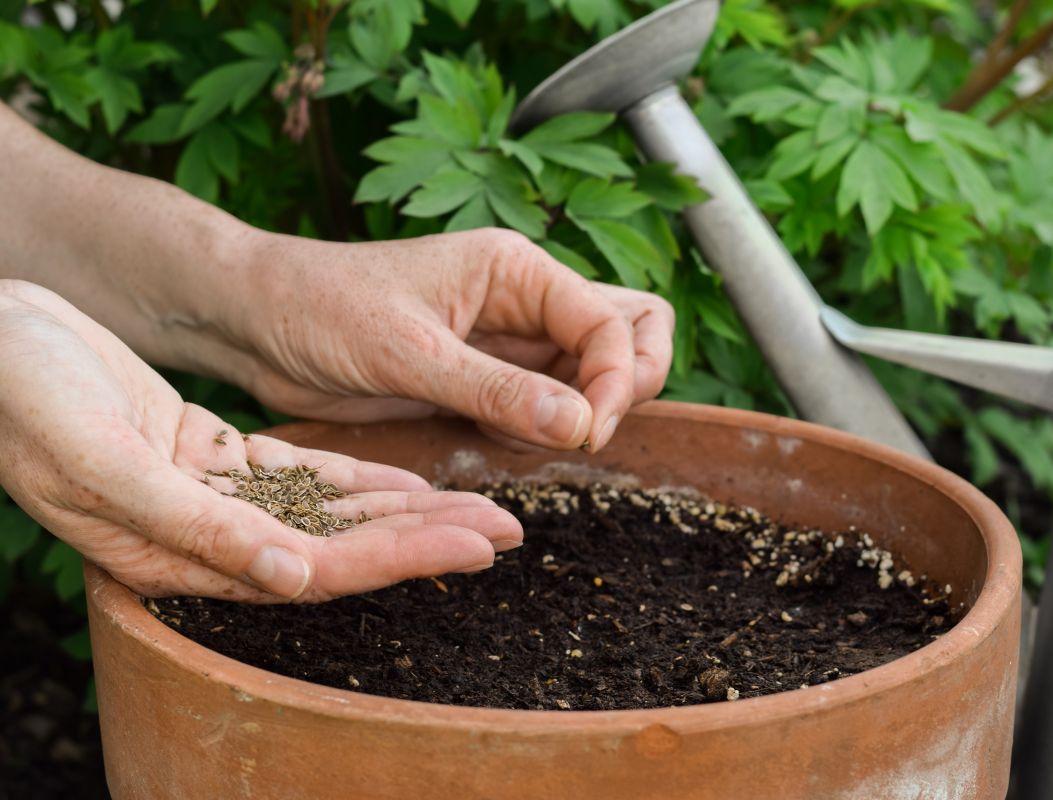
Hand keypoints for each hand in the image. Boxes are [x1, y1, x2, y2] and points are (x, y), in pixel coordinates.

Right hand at [0, 281, 521, 601]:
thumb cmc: (24, 400)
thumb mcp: (101, 460)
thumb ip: (194, 525)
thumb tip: (294, 576)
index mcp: (178, 557)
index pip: (319, 568)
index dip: (404, 557)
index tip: (481, 545)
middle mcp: (207, 540)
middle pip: (342, 546)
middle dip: (427, 538)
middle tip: (510, 528)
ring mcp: (215, 499)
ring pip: (332, 510)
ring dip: (408, 508)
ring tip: (483, 504)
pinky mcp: (215, 457)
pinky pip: (305, 473)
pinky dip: (360, 474)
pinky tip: (412, 477)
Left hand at [232, 228, 673, 451]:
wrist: (257, 324)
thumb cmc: (321, 308)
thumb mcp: (409, 352)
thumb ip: (498, 390)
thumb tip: (581, 425)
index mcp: (517, 270)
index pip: (615, 321)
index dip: (617, 380)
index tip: (585, 432)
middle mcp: (525, 301)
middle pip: (629, 334)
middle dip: (626, 385)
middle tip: (583, 432)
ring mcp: (509, 343)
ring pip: (592, 376)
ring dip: (579, 416)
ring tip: (516, 433)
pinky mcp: (485, 380)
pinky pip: (545, 409)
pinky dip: (539, 433)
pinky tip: (490, 438)